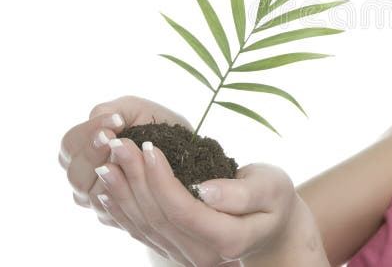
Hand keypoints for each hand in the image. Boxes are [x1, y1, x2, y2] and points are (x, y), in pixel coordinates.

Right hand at [59, 96, 192, 253]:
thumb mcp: (133, 109)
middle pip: (76, 173)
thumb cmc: (155, 126)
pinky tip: (140, 180)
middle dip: (97, 155)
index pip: (70, 144)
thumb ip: (108, 111)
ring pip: (91, 194)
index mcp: (81, 149)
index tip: (116, 122)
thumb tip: (100, 126)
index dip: (88, 134)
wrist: (186, 149)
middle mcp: (84, 177)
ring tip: (134, 157)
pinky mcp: (115, 216)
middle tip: (119, 140)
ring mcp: (97, 199)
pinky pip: (111, 211)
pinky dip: (124, 194)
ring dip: (113, 174)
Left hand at [95, 138, 300, 265]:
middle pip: (159, 217)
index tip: (149, 146)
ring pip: (145, 225)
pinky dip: (122, 210)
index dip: (162, 179)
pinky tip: (107, 190)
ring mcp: (185, 256)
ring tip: (108, 161)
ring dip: (122, 193)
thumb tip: (204, 191)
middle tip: (118, 144)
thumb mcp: (271, 188)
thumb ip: (241, 194)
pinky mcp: (174, 250)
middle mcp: (202, 256)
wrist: (275, 226)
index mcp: (228, 239)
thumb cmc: (275, 199)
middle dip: (135, 178)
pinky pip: (142, 232)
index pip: (184, 209)